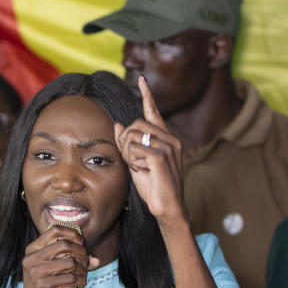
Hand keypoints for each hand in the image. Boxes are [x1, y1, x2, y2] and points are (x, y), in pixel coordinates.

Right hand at [20, 226, 97, 287]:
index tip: (82, 243)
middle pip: (64, 244)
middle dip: (81, 252)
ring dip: (83, 269)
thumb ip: (73, 259)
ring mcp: (35, 272)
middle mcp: (31, 258)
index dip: (72, 234)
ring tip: (83, 276)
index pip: (54, 230)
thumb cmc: (47, 287)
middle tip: (86, 262)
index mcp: (32, 249)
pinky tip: (80, 284)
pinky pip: (70, 278)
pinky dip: (80, 281)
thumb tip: (96, 260)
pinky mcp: (42, 286)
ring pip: (70, 262)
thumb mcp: (56, 269)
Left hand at [113, 75, 186, 223]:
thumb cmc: (153, 186)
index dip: (147, 94)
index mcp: (166, 138)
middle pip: (134, 125)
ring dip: (128, 153)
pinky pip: (134, 149)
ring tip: (140, 167)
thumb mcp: (137, 161)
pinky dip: (133, 160)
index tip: (142, 79)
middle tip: (133, 161)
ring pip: (132, 136)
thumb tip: (118, 123)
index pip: (154, 111)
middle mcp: (170, 139)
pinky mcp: (161, 156)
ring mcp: (168, 146)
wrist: (167, 208)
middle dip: (125, 142)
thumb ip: (128, 143)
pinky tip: (143, 170)